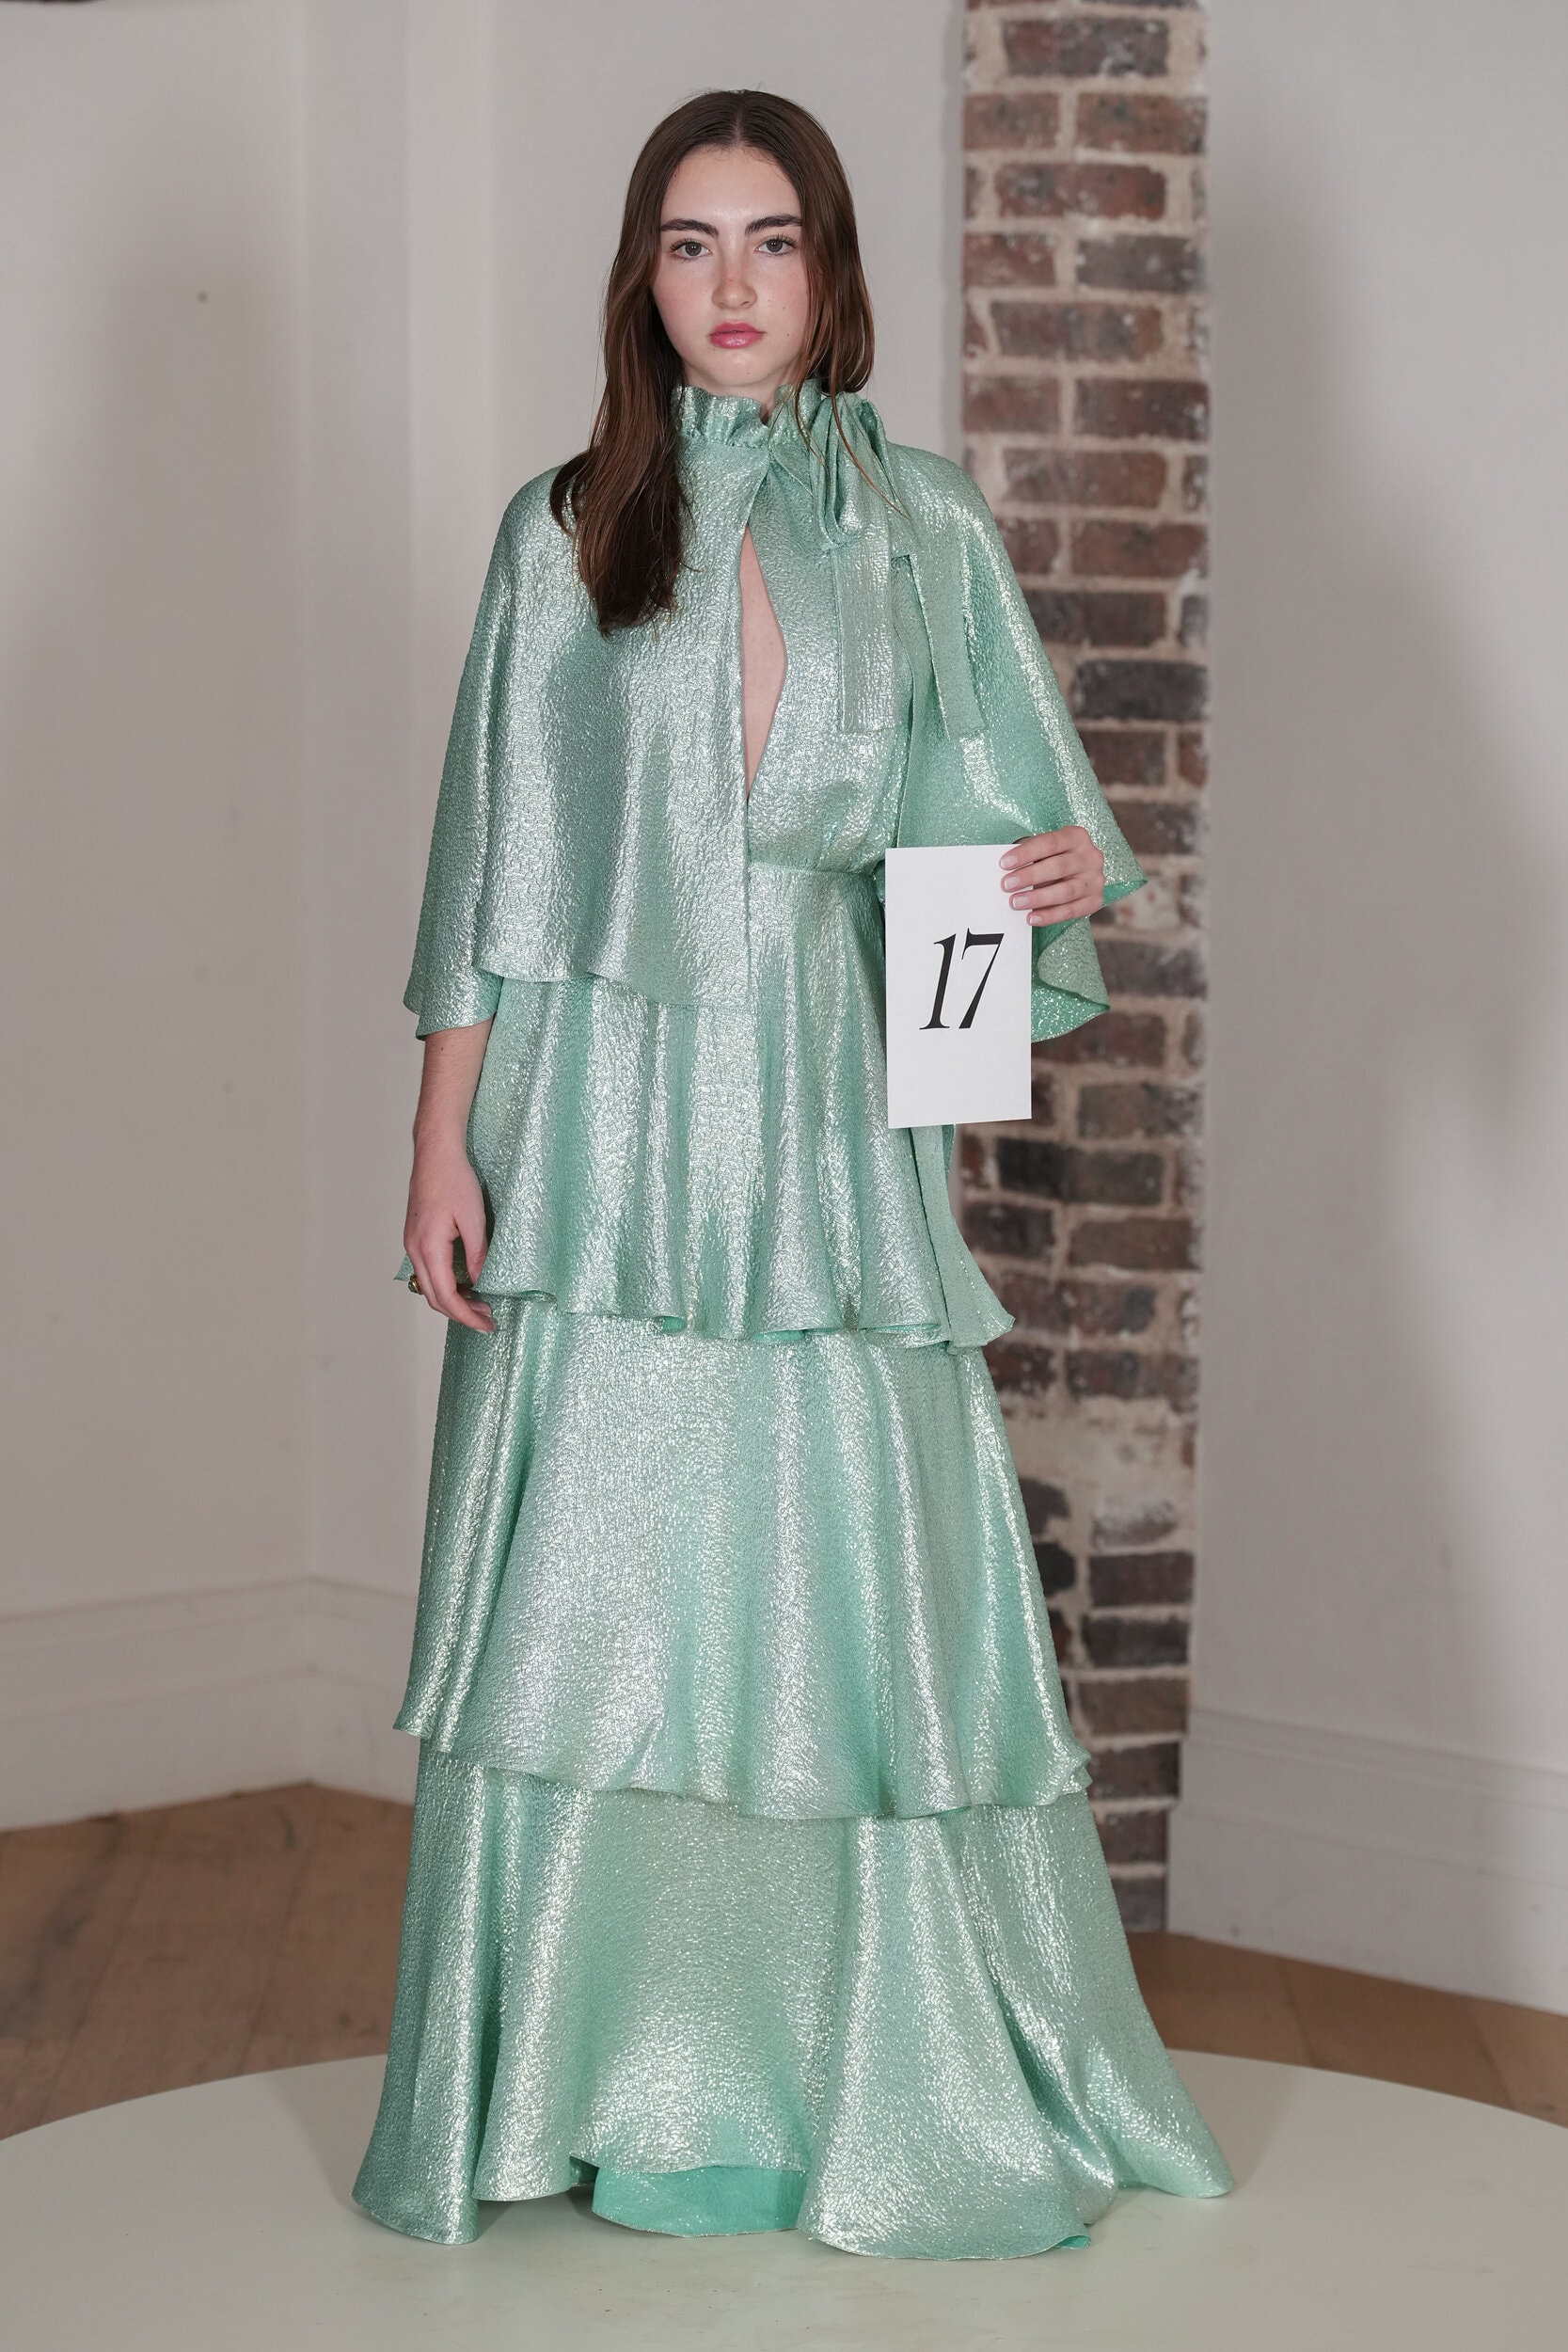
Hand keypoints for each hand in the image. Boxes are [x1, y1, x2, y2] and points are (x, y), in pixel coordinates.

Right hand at [405, 1141, 494, 1332]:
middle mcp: (414, 1249)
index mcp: (428, 1247)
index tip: (486, 1325)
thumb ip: (477, 1255)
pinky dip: (445, 1284)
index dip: (466, 1316)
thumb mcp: (474, 1219)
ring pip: (428, 1286)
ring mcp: (412, 1244)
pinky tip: (464, 1282)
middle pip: (434, 1297)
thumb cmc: (454, 1179)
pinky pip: (428, 1271)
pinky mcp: (416, 1237)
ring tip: (479, 1303)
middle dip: (460, 1313)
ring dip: (452, 1299)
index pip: (446, 1296)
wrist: (436, 1154)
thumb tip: (480, 1283)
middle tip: (487, 1319)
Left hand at [999, 825, 1105, 924]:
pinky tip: (1032, 917)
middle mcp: (1091, 857)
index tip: (1004, 863)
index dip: (1026, 853)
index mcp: (1077, 837)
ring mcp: (1095, 880)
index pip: (1050, 843)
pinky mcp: (1094, 900)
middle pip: (1058, 867)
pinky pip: (1071, 911)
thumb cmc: (1053, 858)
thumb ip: (1029, 856)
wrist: (1077, 872)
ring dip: (1038, 898)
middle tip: (1007, 885)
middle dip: (1030, 876)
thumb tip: (1005, 871)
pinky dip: (1050, 916)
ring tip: (1016, 902)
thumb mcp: (1044, 850)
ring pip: (1066, 891)